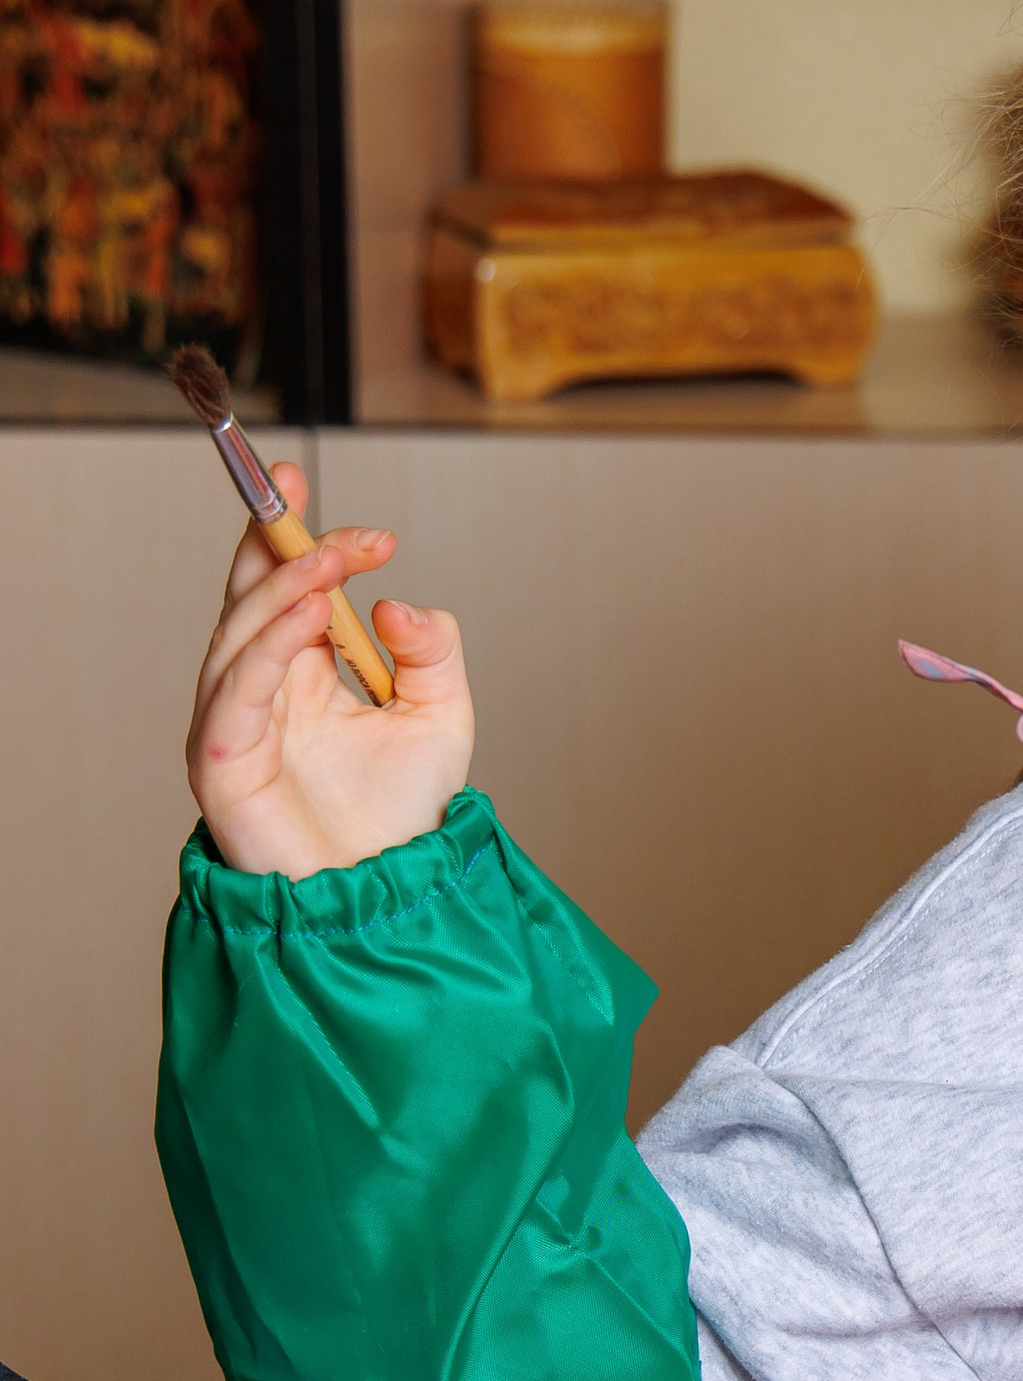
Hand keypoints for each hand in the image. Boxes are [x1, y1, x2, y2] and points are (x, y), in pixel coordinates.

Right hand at [185, 462, 476, 880]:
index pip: (283, 584)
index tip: (345, 510)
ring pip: (238, 636)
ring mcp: (233, 723)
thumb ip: (432, 649)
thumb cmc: (404, 805)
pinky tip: (306, 619)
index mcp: (301, 668)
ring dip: (280, 591)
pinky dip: (266, 650)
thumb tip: (397, 602)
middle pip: (248, 596)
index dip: (295, 534)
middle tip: (298, 494)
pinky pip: (234, 694)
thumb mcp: (442, 711)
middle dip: (269, 539)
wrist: (388, 887)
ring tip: (329, 561)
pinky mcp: (222, 763)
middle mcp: (258, 688)